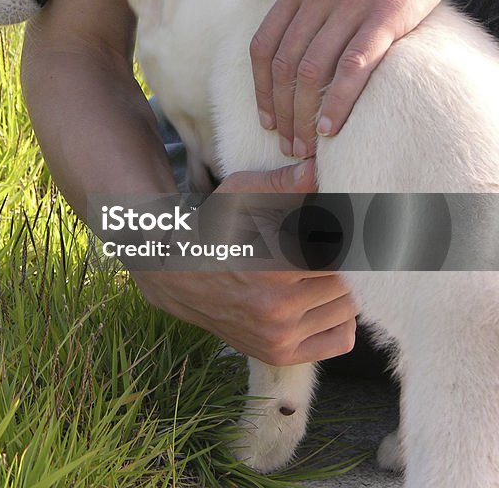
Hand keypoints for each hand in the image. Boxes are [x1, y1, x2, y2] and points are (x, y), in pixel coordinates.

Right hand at [132, 161, 358, 365]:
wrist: (177, 275)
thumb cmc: (213, 229)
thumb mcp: (239, 195)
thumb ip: (281, 183)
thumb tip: (315, 170)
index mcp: (272, 266)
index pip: (342, 252)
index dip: (344, 236)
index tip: (333, 226)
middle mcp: (277, 308)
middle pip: (347, 281)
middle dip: (342, 261)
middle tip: (322, 247)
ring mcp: (279, 335)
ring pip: (348, 309)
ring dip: (340, 288)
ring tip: (316, 271)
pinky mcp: (279, 353)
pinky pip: (340, 339)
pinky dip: (340, 319)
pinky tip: (320, 300)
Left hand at [233, 0, 498, 157]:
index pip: (264, 44)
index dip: (260, 87)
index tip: (264, 117)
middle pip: (283, 65)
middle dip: (279, 111)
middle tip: (284, 143)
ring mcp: (352, 4)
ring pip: (312, 72)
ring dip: (303, 116)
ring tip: (304, 146)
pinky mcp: (389, 14)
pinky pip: (354, 66)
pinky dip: (338, 101)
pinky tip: (331, 128)